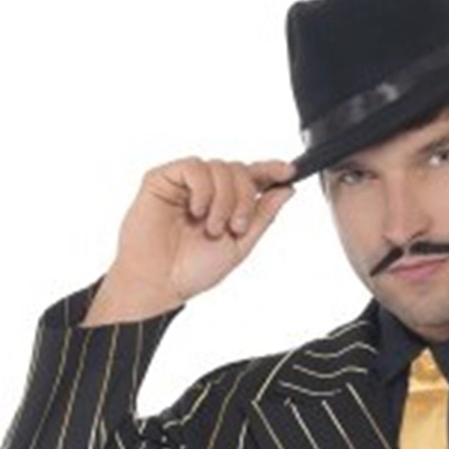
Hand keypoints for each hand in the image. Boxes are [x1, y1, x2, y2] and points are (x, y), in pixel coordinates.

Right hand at [85, 153, 297, 321]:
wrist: (160, 282)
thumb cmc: (192, 270)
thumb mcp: (241, 245)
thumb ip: (263, 216)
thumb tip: (287, 190)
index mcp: (225, 204)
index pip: (251, 177)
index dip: (271, 170)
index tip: (288, 171)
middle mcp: (207, 190)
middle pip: (238, 169)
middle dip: (244, 198)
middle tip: (236, 227)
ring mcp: (185, 183)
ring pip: (219, 167)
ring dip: (224, 199)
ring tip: (213, 227)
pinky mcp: (163, 178)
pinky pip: (194, 166)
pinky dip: (202, 189)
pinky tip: (197, 210)